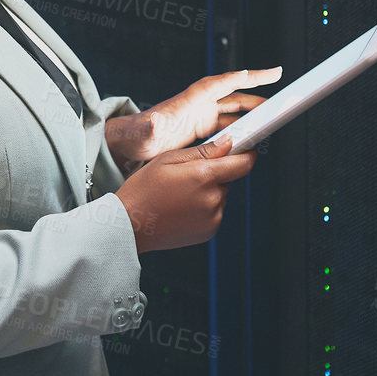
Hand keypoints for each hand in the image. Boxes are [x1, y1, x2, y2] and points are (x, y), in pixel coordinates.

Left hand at [105, 66, 281, 167]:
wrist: (131, 143)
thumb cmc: (137, 135)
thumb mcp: (146, 132)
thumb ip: (152, 127)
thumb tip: (155, 123)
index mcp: (191, 100)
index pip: (224, 83)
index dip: (248, 77)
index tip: (271, 72)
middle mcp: (200, 103)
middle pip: (235, 93)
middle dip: (258, 90)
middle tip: (280, 90)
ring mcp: (201, 114)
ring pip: (234, 108)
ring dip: (253, 110)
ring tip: (272, 114)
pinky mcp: (201, 127)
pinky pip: (228, 123)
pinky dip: (242, 125)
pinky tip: (252, 133)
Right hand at [114, 135, 257, 252]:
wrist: (131, 225)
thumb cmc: (144, 190)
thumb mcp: (168, 160)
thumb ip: (203, 151)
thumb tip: (228, 143)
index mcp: (204, 177)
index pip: (243, 164)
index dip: (245, 155)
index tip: (244, 151)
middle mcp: (213, 199)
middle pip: (229, 179)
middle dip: (215, 174)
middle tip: (187, 176)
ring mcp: (212, 218)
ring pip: (221, 196)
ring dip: (209, 192)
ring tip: (180, 195)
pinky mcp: (209, 232)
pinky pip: (214, 213)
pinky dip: (204, 208)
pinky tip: (182, 208)